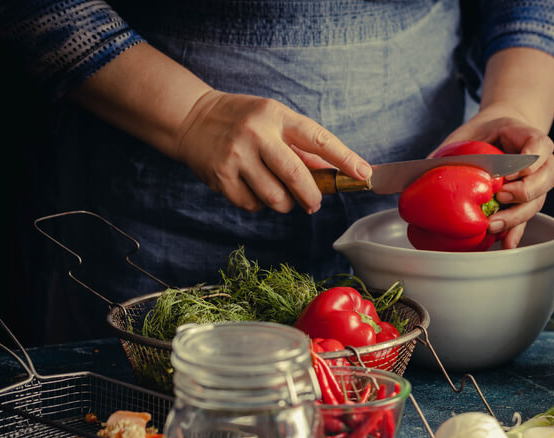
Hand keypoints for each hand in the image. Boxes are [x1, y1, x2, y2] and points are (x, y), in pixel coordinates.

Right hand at [176, 90, 370, 213]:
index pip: (318, 139)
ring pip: (276, 197)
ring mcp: (237, 156)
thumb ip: (299, 145)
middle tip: (314, 204)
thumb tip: (331, 174)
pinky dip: (260, 205)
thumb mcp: (272, 119)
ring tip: (279, 193)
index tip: (363, 172)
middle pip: (297, 176)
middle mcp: (257, 134)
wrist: (190, 118)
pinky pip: (253, 205)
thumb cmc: (241, 120)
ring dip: (285, 203)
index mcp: (276, 116)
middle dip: (312, 196)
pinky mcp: (221, 177)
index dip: (344, 157)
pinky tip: (254, 189)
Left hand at [438, 107, 553, 247]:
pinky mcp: (528, 203)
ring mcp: (538, 184)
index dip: (527, 161)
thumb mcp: (471, 132)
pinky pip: (528, 219)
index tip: (507, 172)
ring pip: (538, 202)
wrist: (500, 136)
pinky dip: (516, 232)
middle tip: (501, 196)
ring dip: (517, 216)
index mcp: (530, 138)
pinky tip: (505, 243)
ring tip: (494, 225)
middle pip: (546, 178)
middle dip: (524, 191)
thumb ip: (454, 147)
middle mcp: (542, 162)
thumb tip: (425, 166)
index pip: (539, 146)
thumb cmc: (485, 134)